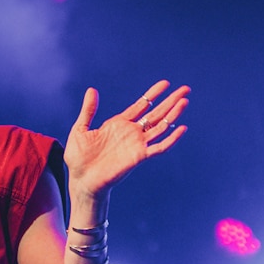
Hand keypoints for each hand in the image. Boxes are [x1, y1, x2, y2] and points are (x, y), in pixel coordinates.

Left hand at [64, 80, 188, 198]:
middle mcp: (131, 133)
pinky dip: (171, 139)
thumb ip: (88, 110)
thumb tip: (91, 90)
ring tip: (184, 102)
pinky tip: (181, 128)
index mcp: (118, 124)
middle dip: (170, 101)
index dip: (153, 94)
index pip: (141, 105)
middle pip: (156, 113)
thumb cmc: (78, 158)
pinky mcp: (139, 157)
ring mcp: (136, 144)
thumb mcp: (80, 129)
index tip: (165, 83)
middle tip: (185, 89)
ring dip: (173, 115)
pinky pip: (159, 147)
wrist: (80, 180)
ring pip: (160, 127)